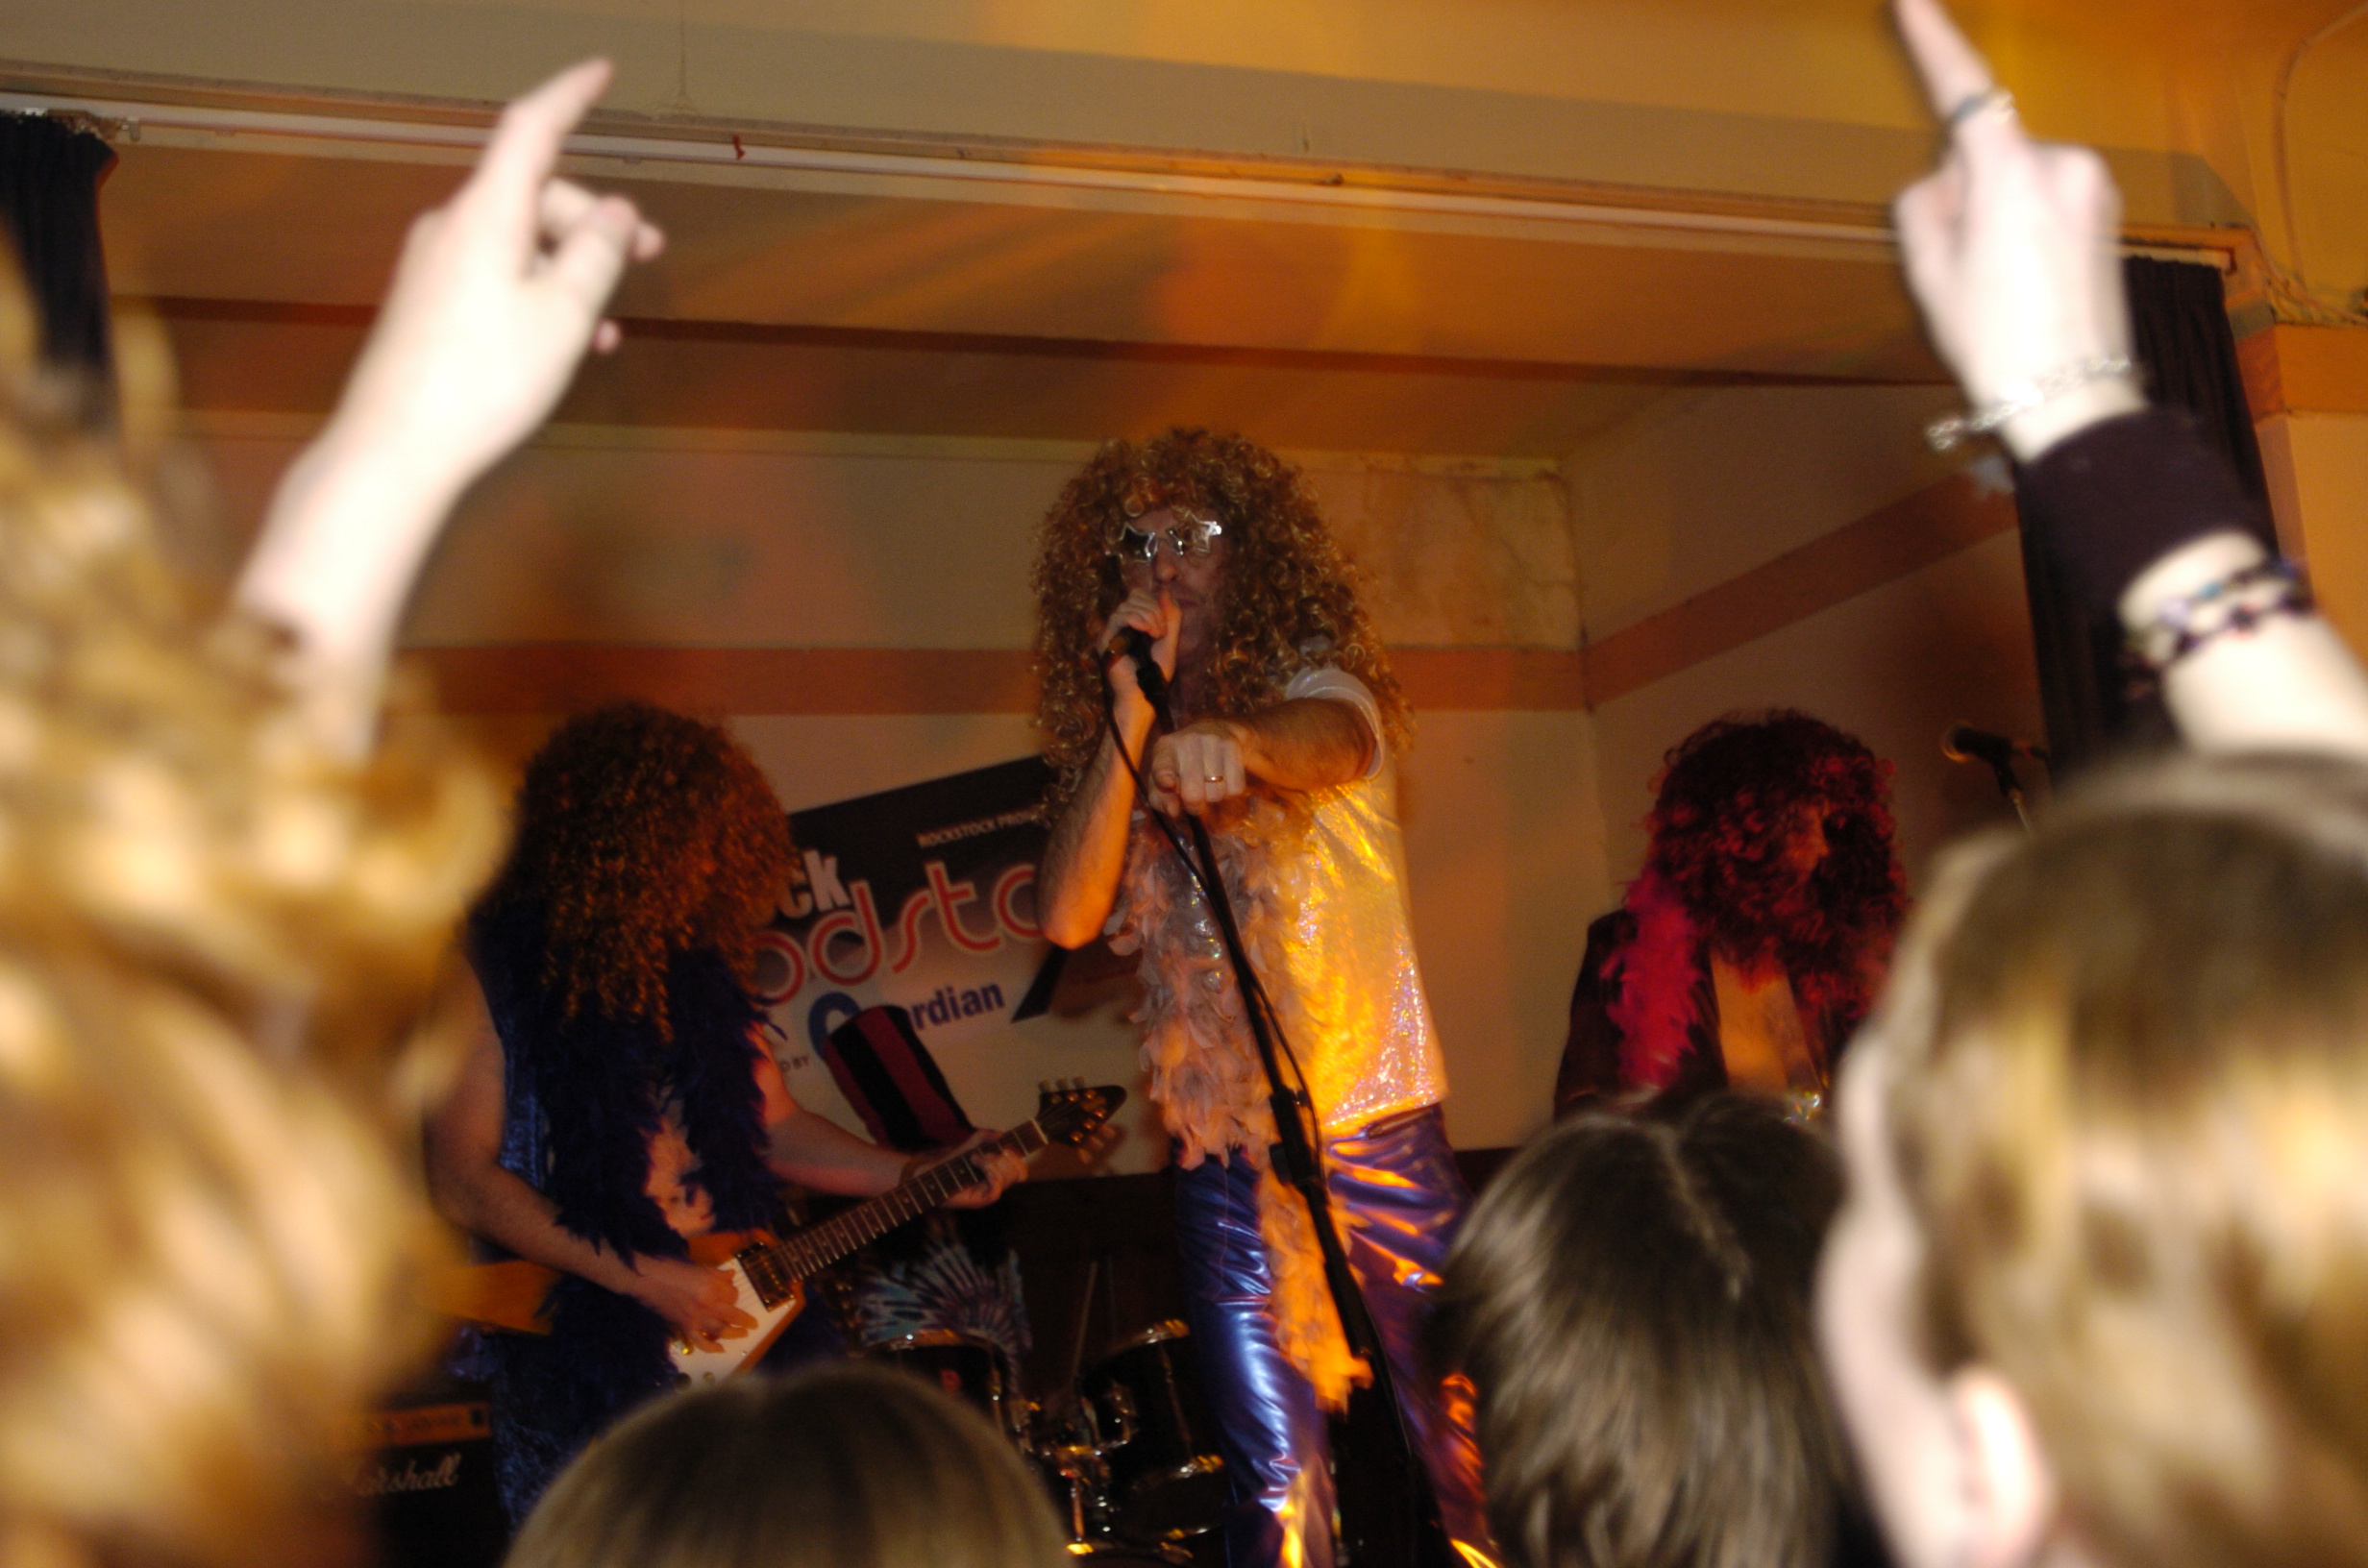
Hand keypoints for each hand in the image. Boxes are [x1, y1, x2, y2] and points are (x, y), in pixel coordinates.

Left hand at [238, 59, 664, 756]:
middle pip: (537, 195)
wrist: (396, 450)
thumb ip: (598, 254)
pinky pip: (499, 280)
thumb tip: (618, 213)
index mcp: (487, 213)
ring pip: (521, 244)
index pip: (532, 128)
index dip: (570, 95)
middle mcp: (454, 227)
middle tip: (651, 255)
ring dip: (573, 269)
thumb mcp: (565, 315)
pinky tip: (571, 346)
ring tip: (611, 322)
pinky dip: (542, 297)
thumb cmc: (483, 379)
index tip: (602, 70)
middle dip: (596, 218)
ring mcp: (437, 268)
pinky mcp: (429, 308)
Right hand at [624, 1254, 755, 1353]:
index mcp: (713, 1286)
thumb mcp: (697, 1266)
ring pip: (721, 1329)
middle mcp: (708, 1304)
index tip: (731, 1293)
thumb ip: (716, 1273)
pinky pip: (700, 1341)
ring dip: (734, 1333)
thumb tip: (731, 1275)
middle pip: (733, 1314)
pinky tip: (720, 1349)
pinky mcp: (684, 1327)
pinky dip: (711, 1347)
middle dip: (745, 1320)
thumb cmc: (669, 1266)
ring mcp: (696, 1317)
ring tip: (743, 1334)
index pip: (733, 1294)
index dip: (733, 1294)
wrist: (644, 1278)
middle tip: (753, 1324)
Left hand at [924, 1130, 1026, 1208]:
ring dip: (993, 1161)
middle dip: (1007, 1157)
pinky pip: (997, 1188)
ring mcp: (990, 1192)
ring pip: (1008, 1177)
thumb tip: (1001, 1134)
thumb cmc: (951, 1162)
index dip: (1019, 1157)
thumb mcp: (970, 1144)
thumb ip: (985, 1137)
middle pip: (1019, 1172)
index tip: (1008, 1145)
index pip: (1021, 1170)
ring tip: (976, 1157)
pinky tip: (976, 1162)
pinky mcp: (982, 1200)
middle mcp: (998, 1184)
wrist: (933, 1175)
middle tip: (989, 1151)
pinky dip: (990, 1171)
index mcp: (999, 1173)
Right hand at [1099, 588, 1179, 725]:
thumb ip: (1170, 617)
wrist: (1143, 696)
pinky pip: (1119, 617)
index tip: (1165, 626)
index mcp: (1133, 623)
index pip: (1139, 596)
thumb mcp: (1169, 641)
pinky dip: (1137, 619)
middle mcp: (1119, 625)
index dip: (1155, 603)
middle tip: (1161, 632)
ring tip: (1156, 635)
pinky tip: (1146, 631)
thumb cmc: (1154, 675)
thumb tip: (1166, 591)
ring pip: (1128, 605)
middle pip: (1134, 596)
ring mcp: (1111, 632)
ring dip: (1148, 616)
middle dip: (1154, 610)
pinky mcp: (1105, 640)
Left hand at [1147, 719, 1246, 816]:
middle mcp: (1187, 741)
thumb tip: (1173, 811)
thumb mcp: (1163, 780)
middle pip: (1193, 793)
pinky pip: (1235, 788)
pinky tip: (1223, 780)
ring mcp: (1211, 740)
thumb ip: (1162, 800)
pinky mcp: (1232, 745)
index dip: (1164, 777)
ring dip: (1213, 798)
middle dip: (1194, 806)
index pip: (1163, 766)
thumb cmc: (1182, 764)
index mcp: (1164, 748)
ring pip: (1216, 793)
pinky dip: (1229, 792)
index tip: (1167, 783)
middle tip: (1194, 802)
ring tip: (1209, 785)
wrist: (1215, 731)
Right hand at [1891, 0, 2142, 460]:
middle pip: (1983, 151)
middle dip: (1959, 191)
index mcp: (2013, 175)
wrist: (2072, 397)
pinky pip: (2042, 198)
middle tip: (1961, 268)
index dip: (1933, 41)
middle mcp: (2062, 164)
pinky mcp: (2105, 209)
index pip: (1965, 92)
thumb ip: (1923, 206)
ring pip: (2012, 177)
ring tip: (1998, 284)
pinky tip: (2025, 281)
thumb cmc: (1996, 342)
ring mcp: (2091, 186)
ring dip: (1993, 213)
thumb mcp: (1930, 276)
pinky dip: (2022, 226)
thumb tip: (1944, 182)